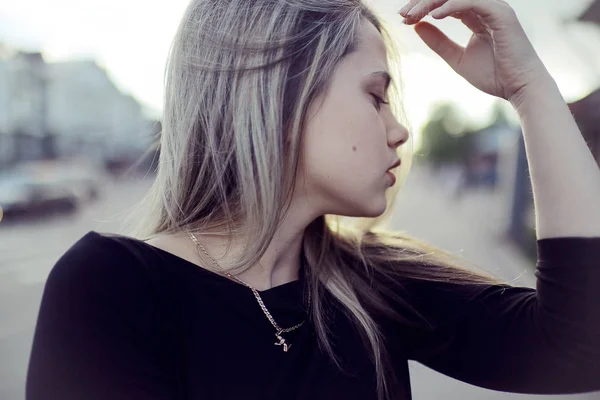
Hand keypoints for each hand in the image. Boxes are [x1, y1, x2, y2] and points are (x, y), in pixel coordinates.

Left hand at [398, 0, 549, 102]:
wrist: (519, 88)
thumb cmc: (494, 75)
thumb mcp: (457, 58)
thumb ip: (438, 42)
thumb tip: (416, 26)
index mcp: (477, 15)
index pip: (445, 2)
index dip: (423, 8)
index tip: (404, 19)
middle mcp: (486, 7)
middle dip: (423, 1)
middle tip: (402, 14)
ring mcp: (495, 8)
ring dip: (432, 2)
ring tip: (412, 16)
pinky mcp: (501, 14)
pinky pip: (472, 1)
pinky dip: (451, 6)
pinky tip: (434, 16)